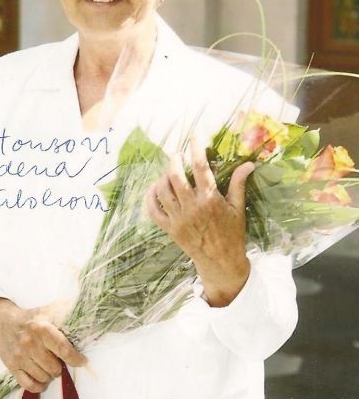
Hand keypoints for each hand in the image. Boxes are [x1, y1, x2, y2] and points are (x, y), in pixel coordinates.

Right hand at [0, 297, 85, 392]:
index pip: (63, 349)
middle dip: (61, 365)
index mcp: (42, 328)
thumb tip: (86, 311)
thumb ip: (67, 311)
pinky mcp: (12, 366)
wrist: (2, 321)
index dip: (76, 358)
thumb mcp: (48, 310)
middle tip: (60, 359)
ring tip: (51, 365)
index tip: (82, 360)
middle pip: (55, 367)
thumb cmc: (30, 317)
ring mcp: (20, 357)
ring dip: (51, 375)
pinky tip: (43, 380)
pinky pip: (29, 385)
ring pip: (44, 377)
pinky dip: (39, 386)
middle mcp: (30, 343)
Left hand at [146, 139, 253, 306]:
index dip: (196, 148)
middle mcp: (192, 208)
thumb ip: (239, 183)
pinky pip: (153, 210)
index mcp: (210, 200)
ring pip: (162, 191)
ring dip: (163, 177)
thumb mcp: (238, 207)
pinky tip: (154, 188)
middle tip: (177, 154)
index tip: (194, 136)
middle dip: (174, 160)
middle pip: (176, 176)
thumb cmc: (232, 233)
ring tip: (169, 172)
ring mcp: (178, 219)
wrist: (221, 262)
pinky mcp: (169, 229)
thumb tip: (249, 164)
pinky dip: (150, 197)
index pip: (201, 167)